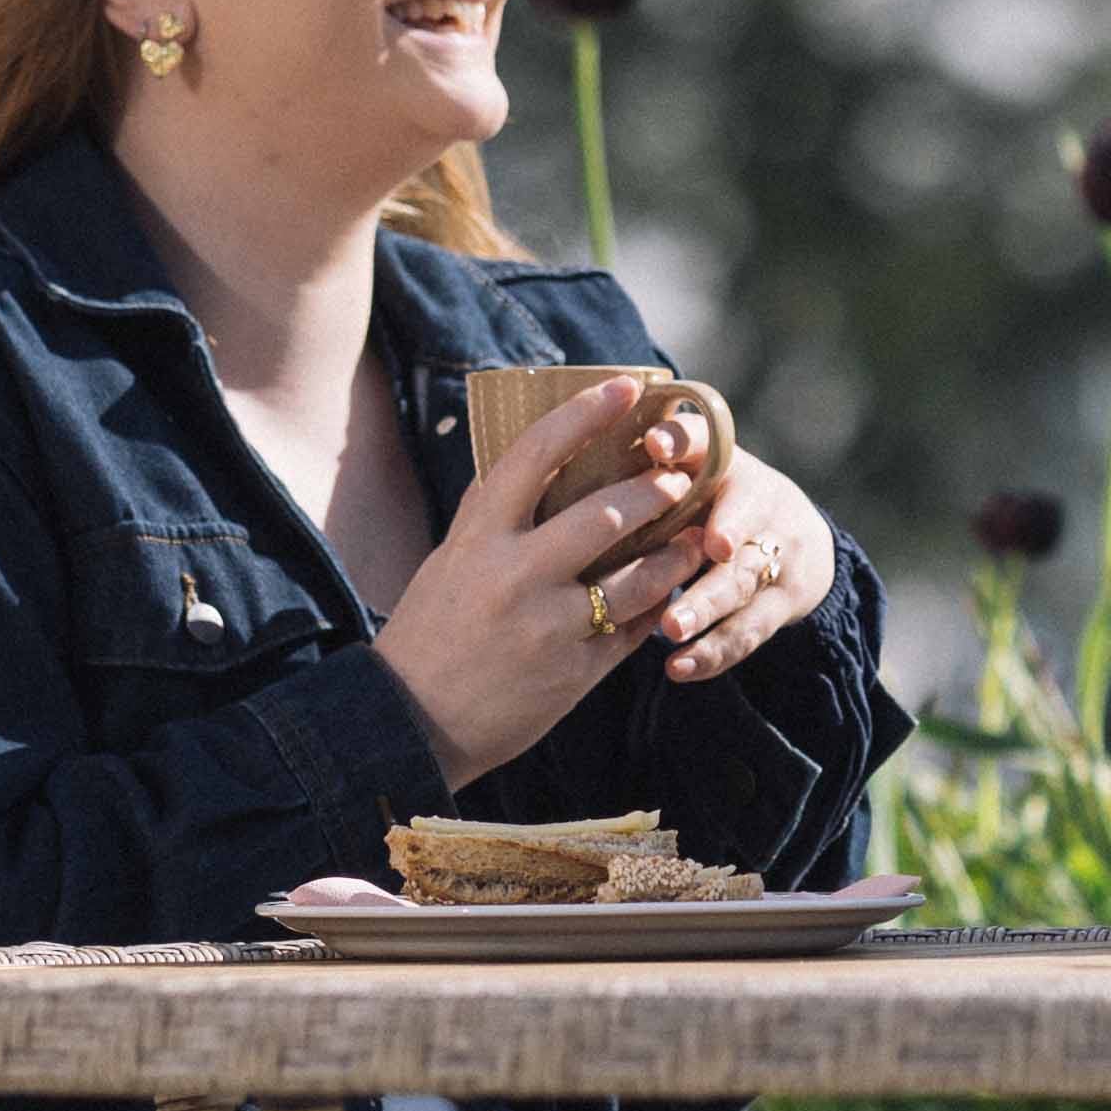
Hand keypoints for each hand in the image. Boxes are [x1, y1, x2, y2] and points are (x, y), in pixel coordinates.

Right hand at [374, 374, 722, 779]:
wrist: (413, 723)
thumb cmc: (431, 632)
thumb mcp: (449, 561)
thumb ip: (489, 513)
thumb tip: (526, 456)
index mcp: (477, 538)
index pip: (536, 454)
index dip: (585, 414)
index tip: (627, 386)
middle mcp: (514, 575)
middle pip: (603, 514)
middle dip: (652, 490)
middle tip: (680, 476)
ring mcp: (548, 626)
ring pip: (635, 577)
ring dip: (674, 553)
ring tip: (696, 537)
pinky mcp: (575, 673)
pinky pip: (634, 629)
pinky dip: (658, 607)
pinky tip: (674, 591)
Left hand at [644, 441, 835, 684]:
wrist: (795, 535)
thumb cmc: (713, 498)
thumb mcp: (693, 469)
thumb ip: (648, 463)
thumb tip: (569, 442)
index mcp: (724, 460)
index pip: (705, 439)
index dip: (683, 440)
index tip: (656, 446)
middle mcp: (759, 502)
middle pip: (739, 518)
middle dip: (722, 533)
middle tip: (704, 547)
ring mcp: (777, 555)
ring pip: (742, 581)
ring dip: (708, 604)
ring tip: (672, 628)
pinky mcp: (782, 603)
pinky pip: (748, 631)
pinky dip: (713, 651)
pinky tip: (679, 666)